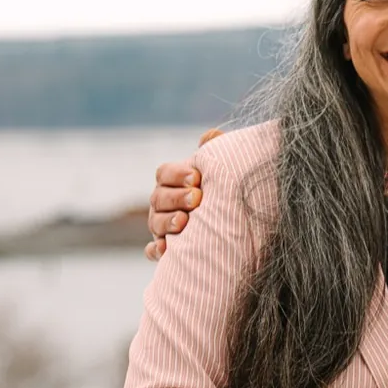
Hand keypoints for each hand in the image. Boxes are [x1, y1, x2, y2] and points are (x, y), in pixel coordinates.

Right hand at [144, 127, 223, 259]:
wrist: (234, 224)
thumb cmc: (224, 190)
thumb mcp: (221, 170)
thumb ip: (215, 152)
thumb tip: (210, 135)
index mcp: (172, 181)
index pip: (164, 173)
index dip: (177, 174)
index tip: (196, 177)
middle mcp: (162, 203)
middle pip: (158, 198)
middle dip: (176, 198)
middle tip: (197, 199)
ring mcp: (161, 226)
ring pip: (155, 223)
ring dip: (167, 222)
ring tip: (184, 222)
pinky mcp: (164, 248)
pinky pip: (153, 250)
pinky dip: (157, 251)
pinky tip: (166, 251)